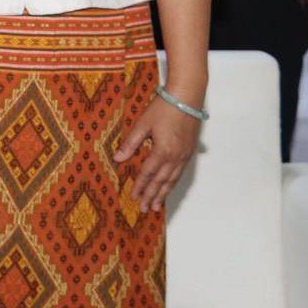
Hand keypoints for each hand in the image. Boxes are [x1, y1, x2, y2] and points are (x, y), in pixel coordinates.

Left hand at [114, 97, 201, 211]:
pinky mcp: (189, 152)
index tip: (134, 198)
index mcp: (162, 151)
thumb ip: (130, 143)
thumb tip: (117, 159)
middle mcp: (175, 157)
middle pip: (161, 181)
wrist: (187, 98)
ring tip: (157, 206)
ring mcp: (184, 156)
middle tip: (146, 209)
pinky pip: (180, 173)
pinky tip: (169, 188)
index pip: (148, 173)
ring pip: (172, 180)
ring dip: (164, 194)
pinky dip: (173, 184)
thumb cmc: (163, 109)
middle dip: (152, 195)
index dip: (140, 186)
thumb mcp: (142, 124)